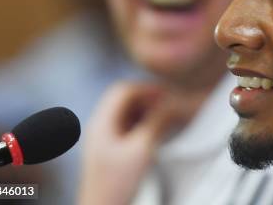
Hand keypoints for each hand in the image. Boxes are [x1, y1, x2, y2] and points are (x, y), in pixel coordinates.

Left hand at [78, 82, 203, 204]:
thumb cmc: (117, 184)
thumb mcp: (141, 150)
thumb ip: (156, 123)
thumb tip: (173, 103)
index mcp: (101, 122)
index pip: (123, 90)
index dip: (147, 88)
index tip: (168, 93)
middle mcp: (100, 126)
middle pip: (124, 99)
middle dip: (148, 97)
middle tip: (170, 102)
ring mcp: (104, 138)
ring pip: (128, 112)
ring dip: (148, 109)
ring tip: (168, 114)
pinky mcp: (112, 149)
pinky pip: (129, 126)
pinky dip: (145, 122)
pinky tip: (158, 129)